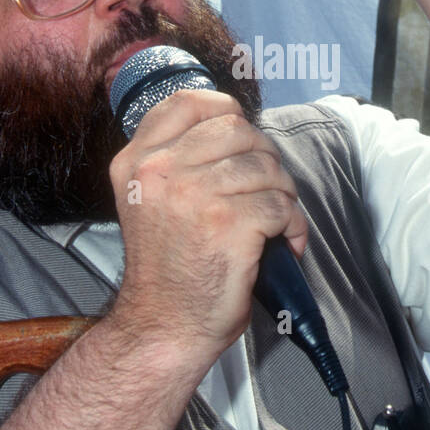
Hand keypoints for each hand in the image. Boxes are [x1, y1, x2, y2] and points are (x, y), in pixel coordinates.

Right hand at [108, 90, 307, 369]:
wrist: (162, 328)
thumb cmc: (167, 270)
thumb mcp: (149, 202)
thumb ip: (175, 161)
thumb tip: (238, 133)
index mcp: (136, 162)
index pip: (187, 102)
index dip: (225, 111)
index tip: (241, 138)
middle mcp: (160, 170)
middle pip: (238, 129)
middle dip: (263, 158)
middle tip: (264, 193)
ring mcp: (195, 193)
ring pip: (266, 166)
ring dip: (282, 195)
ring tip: (273, 223)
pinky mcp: (230, 222)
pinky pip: (282, 205)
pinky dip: (293, 226)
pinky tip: (282, 244)